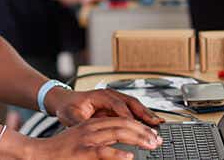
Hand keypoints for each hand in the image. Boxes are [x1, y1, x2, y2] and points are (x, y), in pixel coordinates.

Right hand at [29, 117, 161, 159]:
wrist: (38, 154)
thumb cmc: (60, 151)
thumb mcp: (82, 141)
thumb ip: (101, 141)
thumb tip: (122, 150)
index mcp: (93, 124)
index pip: (121, 119)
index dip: (139, 125)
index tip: (152, 134)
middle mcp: (91, 128)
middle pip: (124, 124)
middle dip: (143, 131)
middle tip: (157, 140)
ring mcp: (87, 140)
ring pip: (118, 133)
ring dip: (137, 139)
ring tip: (150, 145)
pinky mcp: (82, 152)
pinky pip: (103, 151)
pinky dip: (118, 154)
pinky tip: (129, 157)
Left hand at [46, 88, 163, 126]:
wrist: (65, 101)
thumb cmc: (68, 107)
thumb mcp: (70, 116)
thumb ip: (79, 122)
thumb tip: (85, 129)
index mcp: (101, 95)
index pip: (118, 105)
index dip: (128, 116)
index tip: (136, 127)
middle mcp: (111, 95)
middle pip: (132, 103)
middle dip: (145, 114)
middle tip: (155, 125)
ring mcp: (116, 100)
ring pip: (136, 106)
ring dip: (147, 115)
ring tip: (158, 125)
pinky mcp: (117, 107)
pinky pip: (133, 111)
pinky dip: (143, 117)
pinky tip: (151, 124)